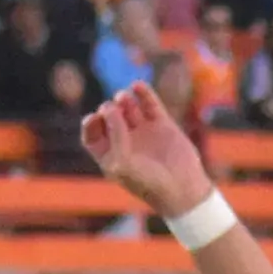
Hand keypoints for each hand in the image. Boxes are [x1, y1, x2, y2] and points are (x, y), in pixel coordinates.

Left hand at [78, 80, 216, 222]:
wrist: (182, 188)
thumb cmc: (149, 183)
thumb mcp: (124, 164)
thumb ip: (115, 136)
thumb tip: (111, 107)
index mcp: (111, 155)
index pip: (92, 134)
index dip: (90, 124)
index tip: (95, 119)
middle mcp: (125, 142)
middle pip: (108, 117)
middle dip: (108, 109)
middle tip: (113, 110)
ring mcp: (143, 132)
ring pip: (128, 108)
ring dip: (123, 98)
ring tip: (123, 98)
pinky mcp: (162, 124)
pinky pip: (150, 104)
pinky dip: (143, 93)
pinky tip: (137, 85)